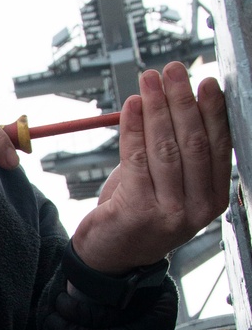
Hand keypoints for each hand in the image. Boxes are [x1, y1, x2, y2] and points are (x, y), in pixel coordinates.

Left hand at [71, 63, 231, 274]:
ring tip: (150, 80)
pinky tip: (132, 107)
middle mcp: (197, 209)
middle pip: (194, 143)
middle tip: (173, 71)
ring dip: (157, 108)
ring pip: (166, 149)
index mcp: (213, 199)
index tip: (207, 82)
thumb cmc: (142, 213)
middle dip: (183, 101)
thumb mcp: (172, 186)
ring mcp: (169, 213)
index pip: (219, 147)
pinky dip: (133, 127)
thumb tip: (179, 99)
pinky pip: (135, 159)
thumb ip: (180, 152)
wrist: (111, 257)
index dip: (213, 111)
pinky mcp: (137, 212)